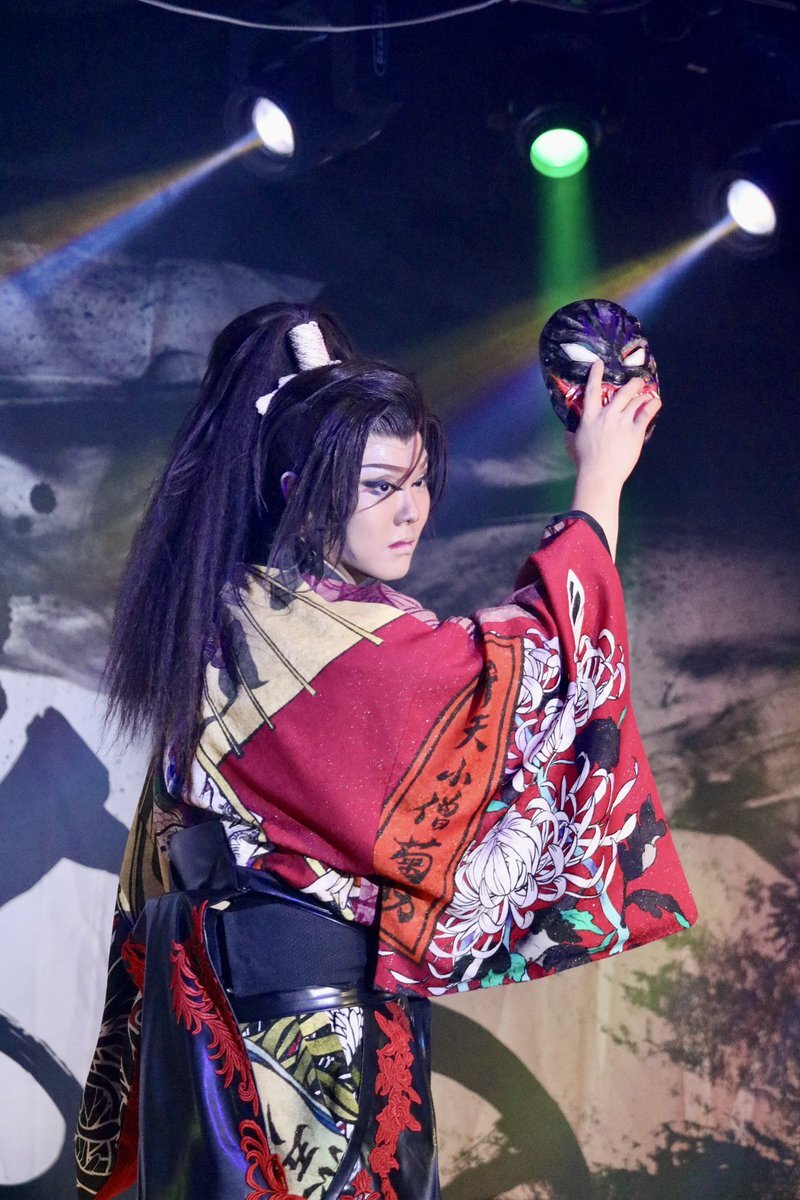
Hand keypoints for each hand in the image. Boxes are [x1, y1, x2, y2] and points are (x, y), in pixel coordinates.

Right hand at [568, 360, 661, 559]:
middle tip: (638, 381)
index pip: (592, 390)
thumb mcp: (572, 442)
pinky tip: (656, 402)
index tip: (599, 363)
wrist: (600, 474)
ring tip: (648, 391)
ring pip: (635, 400)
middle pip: (621, 392)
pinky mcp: (635, 431)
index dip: (595, 374)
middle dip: (632, 384)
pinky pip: (646, 413)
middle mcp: (607, 415)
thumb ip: (572, 431)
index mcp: (590, 416)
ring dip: (643, 394)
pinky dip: (652, 405)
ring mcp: (622, 422)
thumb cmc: (584, 461)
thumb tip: (569, 426)